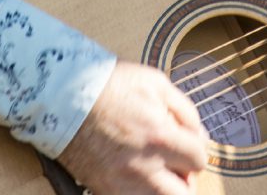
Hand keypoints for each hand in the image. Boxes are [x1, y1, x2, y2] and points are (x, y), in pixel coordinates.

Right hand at [56, 60, 207, 194]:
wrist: (66, 96)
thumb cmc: (112, 84)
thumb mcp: (157, 83)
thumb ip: (185, 111)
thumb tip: (200, 135)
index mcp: (159, 137)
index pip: (198, 159)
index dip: (197, 148)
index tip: (189, 142)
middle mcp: (143, 168)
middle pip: (183, 194)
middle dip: (186, 178)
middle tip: (178, 164)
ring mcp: (122, 184)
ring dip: (164, 188)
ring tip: (157, 170)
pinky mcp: (104, 191)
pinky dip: (140, 191)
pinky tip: (137, 175)